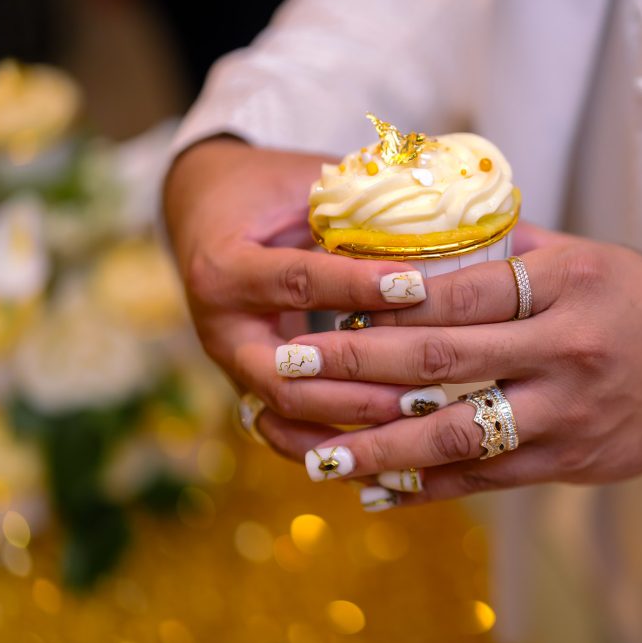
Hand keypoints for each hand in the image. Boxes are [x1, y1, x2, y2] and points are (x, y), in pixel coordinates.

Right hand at [163, 138, 434, 457]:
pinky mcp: (250, 390)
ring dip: (352, 426)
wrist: (204, 212)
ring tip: (419, 422)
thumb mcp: (300, 184)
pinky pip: (287, 435)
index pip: (299, 282)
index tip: (418, 286)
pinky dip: (334, 451)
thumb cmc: (263, 190)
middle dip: (359, 388)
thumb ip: (352, 209)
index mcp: (225, 268)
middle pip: (287, 378)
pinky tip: (389, 457)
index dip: (358, 286)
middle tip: (427, 388)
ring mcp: (233, 368)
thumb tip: (436, 221)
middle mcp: (221, 330)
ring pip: (287, 419)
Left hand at [262, 225, 641, 501]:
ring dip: (379, 446)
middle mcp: (566, 351)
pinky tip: (377, 490)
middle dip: (357, 366)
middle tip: (287, 367)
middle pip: (444, 360)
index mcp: (570, 286)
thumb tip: (434, 236)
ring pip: (457, 434)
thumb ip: (516, 251)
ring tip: (315, 452)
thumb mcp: (592, 259)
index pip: (464, 291)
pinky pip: (486, 480)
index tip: (327, 300)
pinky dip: (428, 488)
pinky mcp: (566, 463)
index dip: (389, 299)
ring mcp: (566, 414)